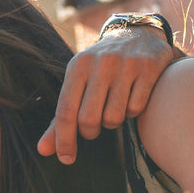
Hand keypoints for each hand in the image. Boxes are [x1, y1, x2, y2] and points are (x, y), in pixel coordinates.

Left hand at [38, 26, 180, 163]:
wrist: (137, 34)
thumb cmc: (100, 68)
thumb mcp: (77, 84)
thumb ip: (61, 119)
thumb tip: (43, 151)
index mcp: (78, 66)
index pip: (66, 112)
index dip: (64, 140)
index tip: (66, 159)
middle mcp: (101, 63)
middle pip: (89, 120)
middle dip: (90, 131)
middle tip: (94, 126)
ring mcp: (127, 64)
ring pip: (114, 118)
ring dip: (113, 122)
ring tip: (113, 108)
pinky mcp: (149, 67)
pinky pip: (136, 108)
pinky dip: (133, 112)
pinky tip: (132, 98)